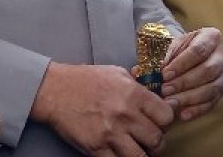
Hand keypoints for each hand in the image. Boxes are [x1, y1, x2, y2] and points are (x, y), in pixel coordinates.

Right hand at [32, 62, 173, 155]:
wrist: (56, 90)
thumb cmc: (86, 80)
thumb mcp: (118, 74)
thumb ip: (139, 86)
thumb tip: (158, 96)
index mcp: (134, 94)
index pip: (166, 116)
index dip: (166, 122)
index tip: (161, 122)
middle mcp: (125, 115)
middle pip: (157, 139)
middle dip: (157, 142)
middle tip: (151, 140)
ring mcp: (111, 134)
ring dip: (143, 155)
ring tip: (139, 150)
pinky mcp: (96, 148)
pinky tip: (121, 153)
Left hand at [161, 27, 222, 121]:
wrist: (194, 53)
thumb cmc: (183, 49)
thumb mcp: (173, 46)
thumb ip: (162, 57)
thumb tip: (143, 72)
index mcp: (212, 37)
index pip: (198, 50)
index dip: (181, 64)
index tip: (165, 74)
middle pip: (207, 70)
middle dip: (184, 82)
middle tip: (165, 90)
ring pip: (211, 88)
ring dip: (189, 97)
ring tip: (170, 103)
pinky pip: (212, 103)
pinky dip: (197, 110)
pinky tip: (183, 114)